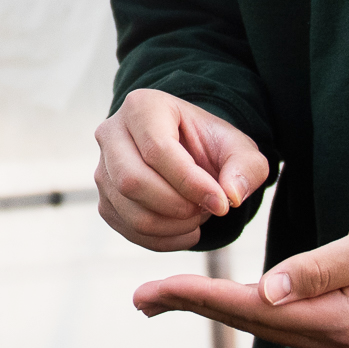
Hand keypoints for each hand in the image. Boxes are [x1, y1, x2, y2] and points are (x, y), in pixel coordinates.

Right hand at [92, 88, 271, 251]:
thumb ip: (246, 167)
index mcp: (142, 107)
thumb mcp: (239, 149)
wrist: (190, 154)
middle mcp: (111, 133)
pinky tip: (186, 228)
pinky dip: (164, 240)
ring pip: (130, 212)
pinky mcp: (104, 200)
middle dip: (178, 206)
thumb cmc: (211, 146)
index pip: (157, 150)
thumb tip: (230, 196)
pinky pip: (129, 231)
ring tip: (198, 215)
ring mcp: (102, 169)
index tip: (221, 204)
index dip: (191, 183)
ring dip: (173, 226)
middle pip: (132, 182)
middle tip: (208, 209)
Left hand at [133, 202, 348, 347]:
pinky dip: (244, 310)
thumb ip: (321, 269)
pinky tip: (219, 301)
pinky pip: (280, 322)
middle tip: (140, 298)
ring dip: (214, 311)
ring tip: (164, 299)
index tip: (153, 291)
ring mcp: (337, 342)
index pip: (254, 310)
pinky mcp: (340, 331)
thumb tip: (268, 290)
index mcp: (340, 322)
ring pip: (262, 325)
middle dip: (194, 307)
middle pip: (249, 323)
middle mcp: (333, 343)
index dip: (200, 299)